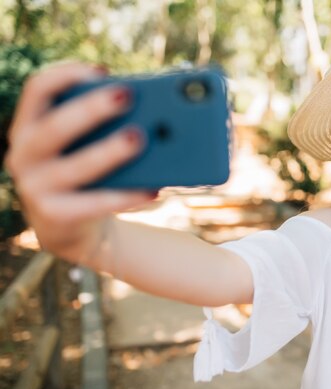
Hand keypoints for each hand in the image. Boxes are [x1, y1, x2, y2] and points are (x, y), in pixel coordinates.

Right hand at [4, 62, 155, 260]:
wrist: (70, 225)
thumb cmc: (86, 172)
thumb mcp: (87, 143)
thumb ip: (107, 124)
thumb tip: (157, 113)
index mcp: (29, 125)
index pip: (37, 89)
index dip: (67, 75)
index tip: (103, 71)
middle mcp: (23, 154)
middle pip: (55, 127)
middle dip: (91, 109)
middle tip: (127, 95)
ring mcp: (34, 187)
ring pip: (75, 167)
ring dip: (109, 151)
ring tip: (139, 138)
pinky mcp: (54, 216)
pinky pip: (94, 204)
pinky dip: (125, 196)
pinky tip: (153, 189)